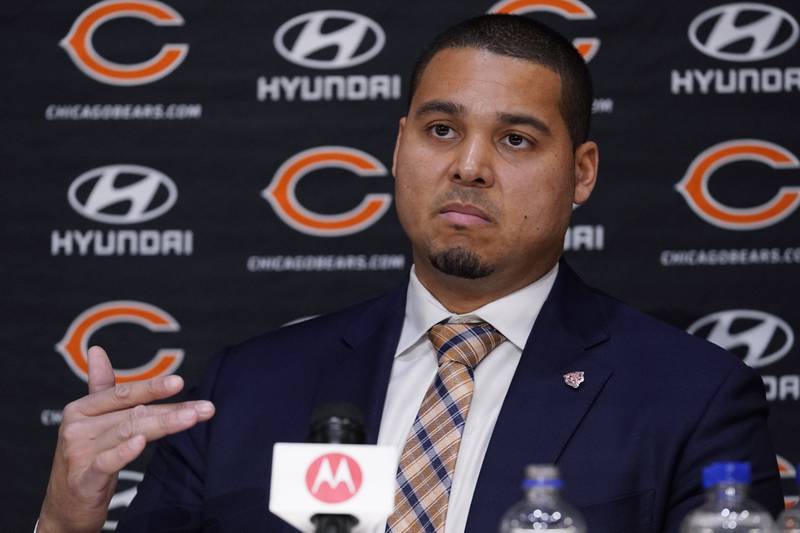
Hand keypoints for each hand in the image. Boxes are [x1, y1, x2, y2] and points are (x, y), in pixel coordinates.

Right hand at [37, 346, 214, 532]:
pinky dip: (123, 452)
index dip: (153, 387)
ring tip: (190, 418)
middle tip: (203, 407)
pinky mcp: (82, 480)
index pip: (124, 393)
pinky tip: (141, 443)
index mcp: (82, 410)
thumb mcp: (93, 423)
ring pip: (128, 433)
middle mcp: (77, 427)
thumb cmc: (86, 459)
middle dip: (172, 409)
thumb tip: (97, 350)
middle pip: (132, 414)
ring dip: (163, 424)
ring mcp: (78, 453)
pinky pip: (105, 462)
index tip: (180, 382)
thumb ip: (101, 388)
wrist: (65, 507)